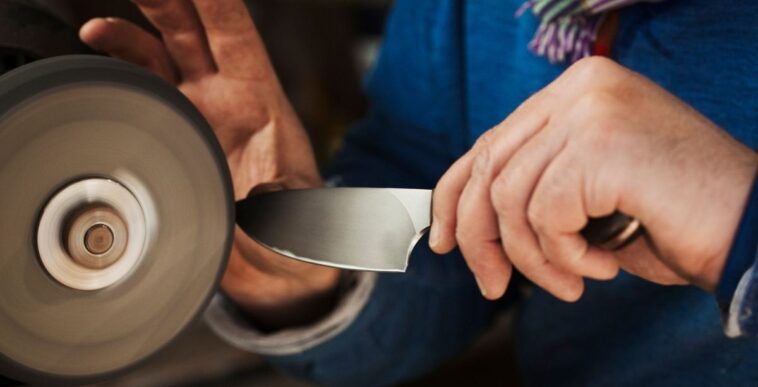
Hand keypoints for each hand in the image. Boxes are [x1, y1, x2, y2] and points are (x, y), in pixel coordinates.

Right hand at [80, 0, 339, 327]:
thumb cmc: (296, 236)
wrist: (275, 266)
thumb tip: (262, 196)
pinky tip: (98, 54)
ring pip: (158, 53)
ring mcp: (197, 113)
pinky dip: (118, 65)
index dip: (214, 3)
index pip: (235, 34)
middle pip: (191, 31)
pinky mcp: (173, 133)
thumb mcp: (299, 215)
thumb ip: (282, 203)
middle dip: (164, 2)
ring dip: (129, 33)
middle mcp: (226, 97)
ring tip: (97, 27)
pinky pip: (141, 86)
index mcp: (261, 101)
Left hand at [430, 57, 757, 301]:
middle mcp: (581, 89)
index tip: (444, 240)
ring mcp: (591, 110)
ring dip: (533, 259)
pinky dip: (565, 257)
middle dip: (480, 238)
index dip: (454, 195)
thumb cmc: (673, 216)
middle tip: (492, 284)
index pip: (490, 142)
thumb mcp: (586, 194)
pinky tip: (602, 265)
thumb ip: (534, 184)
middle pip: (490, 169)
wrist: (750, 228)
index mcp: (576, 91)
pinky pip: (545, 216)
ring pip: (510, 199)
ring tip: (570, 281)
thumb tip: (462, 220)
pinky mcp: (601, 143)